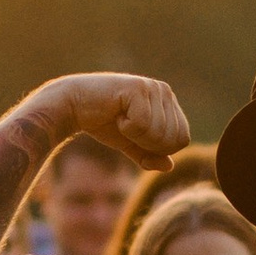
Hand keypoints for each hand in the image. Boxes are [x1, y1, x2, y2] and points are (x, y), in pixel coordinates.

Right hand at [52, 72, 188, 169]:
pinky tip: (115, 113)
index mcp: (169, 103)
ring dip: (135, 135)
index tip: (136, 138)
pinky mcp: (137, 88)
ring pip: (158, 132)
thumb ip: (150, 154)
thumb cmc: (103, 122)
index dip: (160, 149)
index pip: (182, 138)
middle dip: (147, 144)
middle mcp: (164, 91)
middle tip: (126, 128)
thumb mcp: (131, 144)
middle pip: (173, 138)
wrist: (73, 106)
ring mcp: (152, 88)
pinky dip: (125, 127)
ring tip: (120, 119)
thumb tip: (169, 166)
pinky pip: (142, 124)